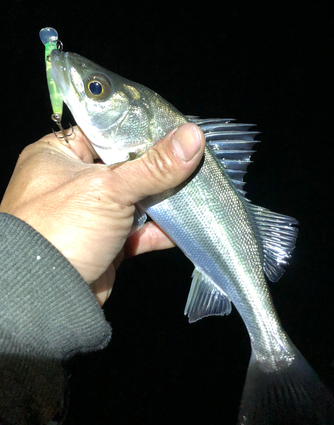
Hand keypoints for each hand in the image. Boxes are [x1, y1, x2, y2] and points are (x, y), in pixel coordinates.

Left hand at [0, 124, 204, 305]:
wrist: (45, 297)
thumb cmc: (61, 228)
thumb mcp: (109, 188)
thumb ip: (154, 165)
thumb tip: (192, 137)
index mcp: (58, 155)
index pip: (104, 131)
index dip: (139, 129)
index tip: (174, 127)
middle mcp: (73, 182)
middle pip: (125, 166)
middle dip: (159, 167)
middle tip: (193, 157)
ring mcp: (90, 214)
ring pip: (135, 199)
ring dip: (163, 199)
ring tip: (198, 188)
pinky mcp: (105, 243)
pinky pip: (138, 231)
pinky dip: (160, 230)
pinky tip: (187, 225)